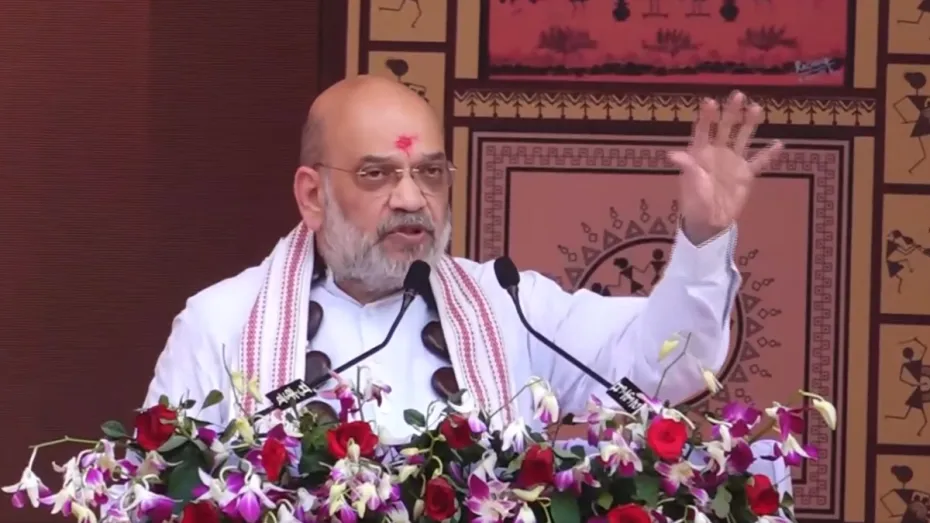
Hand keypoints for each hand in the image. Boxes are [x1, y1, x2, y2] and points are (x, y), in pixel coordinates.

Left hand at [668, 91, 782, 243]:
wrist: (709, 222)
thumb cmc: (695, 202)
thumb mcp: (690, 184)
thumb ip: (687, 167)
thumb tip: (672, 154)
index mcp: (700, 154)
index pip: (703, 130)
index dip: (706, 116)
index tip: (710, 102)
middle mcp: (717, 153)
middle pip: (725, 128)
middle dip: (731, 112)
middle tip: (738, 95)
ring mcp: (733, 162)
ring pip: (743, 138)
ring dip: (749, 124)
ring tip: (756, 108)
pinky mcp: (746, 174)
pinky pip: (759, 162)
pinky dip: (769, 154)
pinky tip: (779, 143)